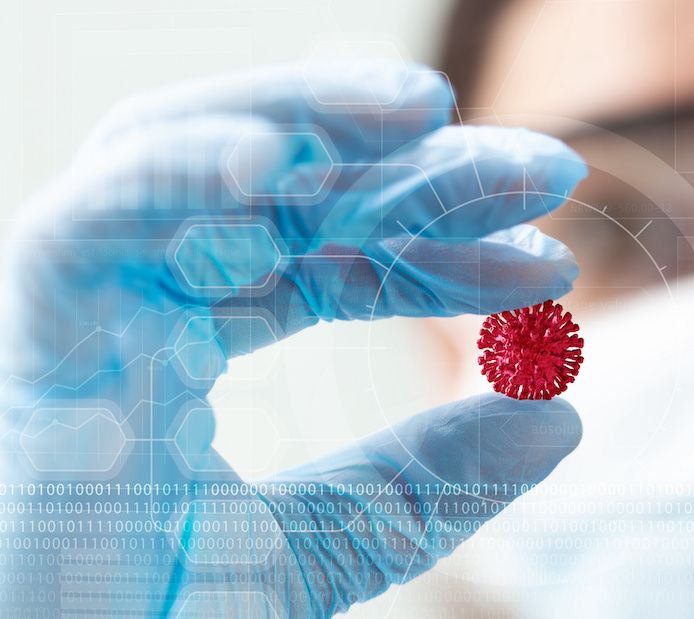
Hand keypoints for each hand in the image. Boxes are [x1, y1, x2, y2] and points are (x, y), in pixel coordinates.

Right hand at [0, 60, 585, 616]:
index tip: (546, 266)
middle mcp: (136, 309)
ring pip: (192, 161)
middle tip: (544, 165)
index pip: (331, 261)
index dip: (442, 252)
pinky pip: (90, 221)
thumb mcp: (319, 551)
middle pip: (284, 196)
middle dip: (416, 171)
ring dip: (309, 115)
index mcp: (186, 347)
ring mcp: (81, 314)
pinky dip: (178, 173)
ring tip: (430, 107)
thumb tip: (558, 419)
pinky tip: (275, 156)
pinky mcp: (30, 338)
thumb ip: (422, 484)